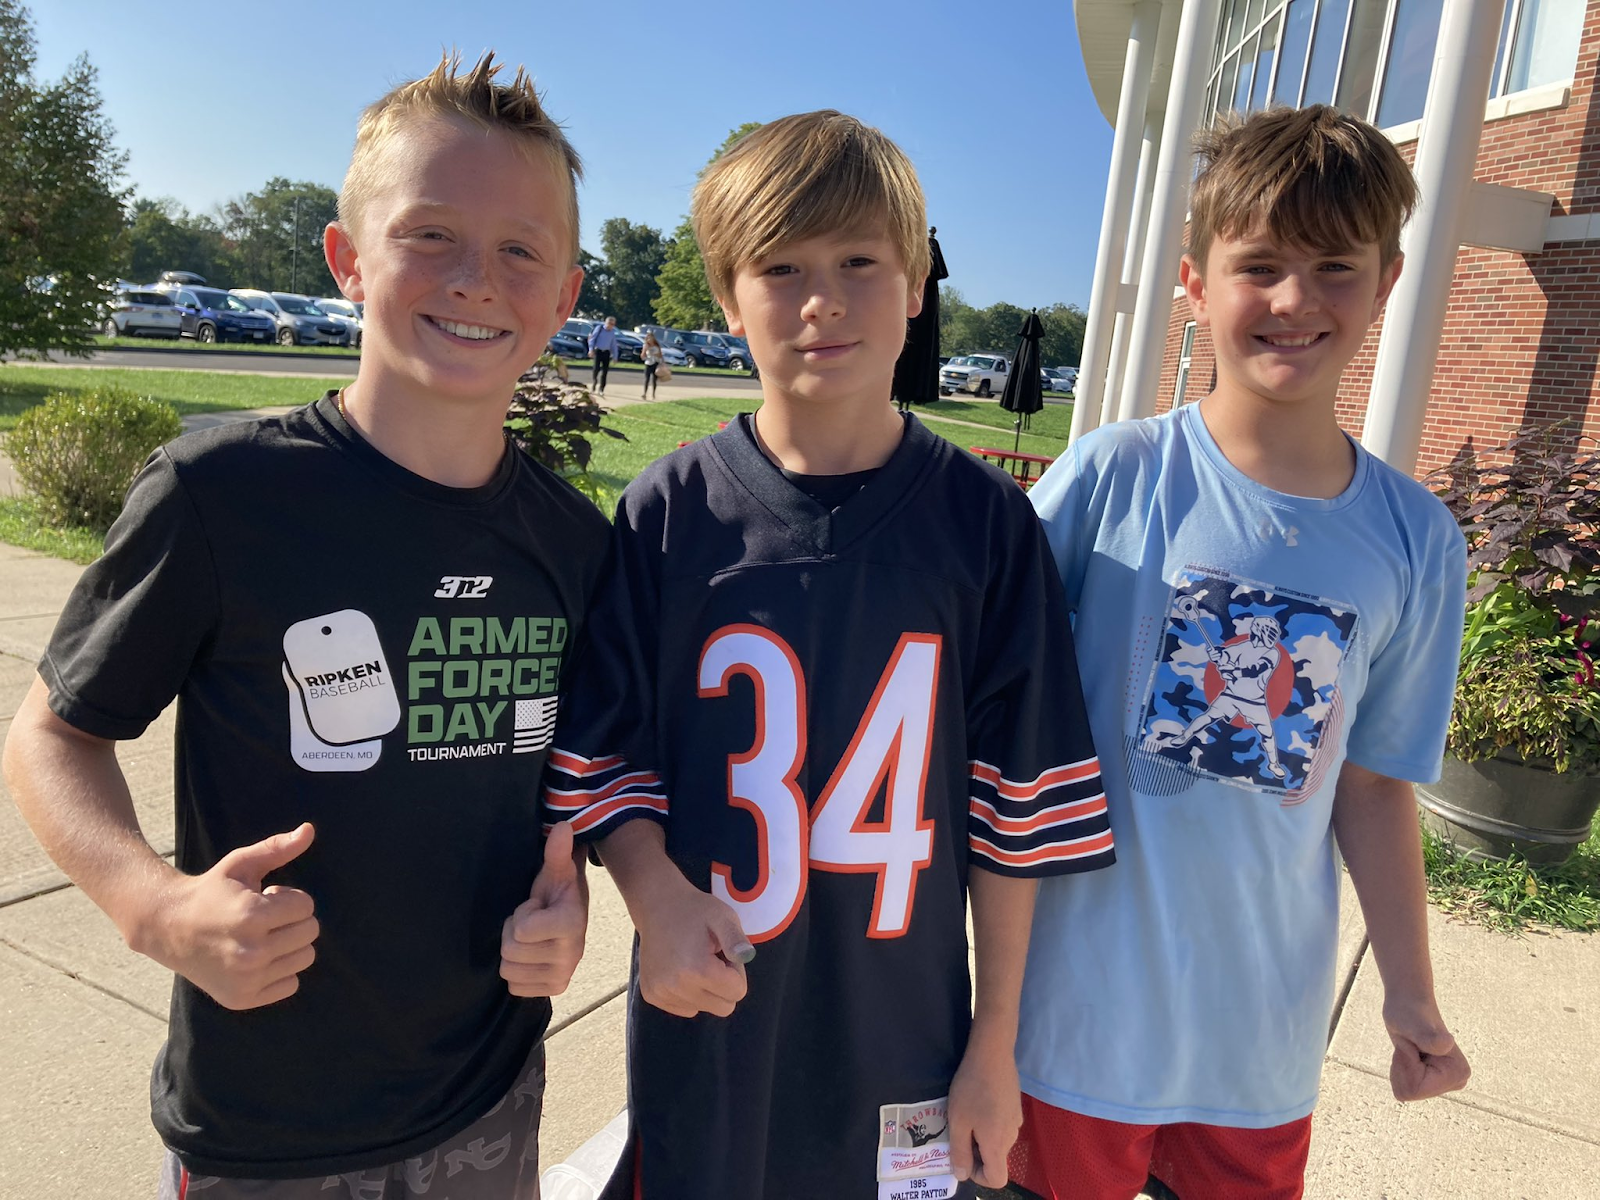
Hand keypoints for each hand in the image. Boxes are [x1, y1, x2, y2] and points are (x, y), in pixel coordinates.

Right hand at [144, 822, 318, 1010]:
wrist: (167, 927)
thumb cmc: (210, 892)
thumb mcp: (240, 864)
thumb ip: (277, 848)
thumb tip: (309, 830)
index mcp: (252, 917)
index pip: (306, 906)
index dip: (289, 897)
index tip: (266, 896)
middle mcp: (251, 952)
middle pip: (310, 932)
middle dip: (292, 919)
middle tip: (263, 917)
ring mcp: (247, 980)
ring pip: (305, 958)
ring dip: (290, 943)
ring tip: (261, 935)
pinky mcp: (243, 998)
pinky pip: (291, 984)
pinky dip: (280, 970)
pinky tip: (257, 958)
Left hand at [500, 822, 588, 996]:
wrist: (572, 915)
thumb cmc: (558, 891)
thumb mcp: (556, 870)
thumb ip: (557, 851)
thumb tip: (562, 826)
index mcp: (572, 924)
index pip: (520, 931)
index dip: (521, 914)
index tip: (537, 906)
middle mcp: (572, 954)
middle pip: (510, 951)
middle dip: (513, 933)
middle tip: (531, 922)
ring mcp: (564, 975)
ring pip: (509, 971)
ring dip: (513, 952)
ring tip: (530, 939)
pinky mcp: (555, 989)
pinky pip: (515, 988)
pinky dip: (517, 973)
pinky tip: (531, 956)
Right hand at [634, 877, 752, 1018]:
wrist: (658, 906)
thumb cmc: (695, 911)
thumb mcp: (723, 916)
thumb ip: (737, 938)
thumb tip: (746, 956)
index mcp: (697, 968)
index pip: (738, 992)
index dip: (736, 971)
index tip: (723, 952)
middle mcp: (676, 986)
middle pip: (723, 1007)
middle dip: (723, 985)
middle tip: (712, 958)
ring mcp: (661, 993)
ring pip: (703, 1008)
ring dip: (705, 989)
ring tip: (695, 960)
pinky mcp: (651, 995)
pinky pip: (685, 1009)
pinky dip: (689, 994)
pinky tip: (681, 969)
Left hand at [946, 1036, 1021, 1188]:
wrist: (992, 1054)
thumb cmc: (971, 1088)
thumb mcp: (958, 1121)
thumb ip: (959, 1151)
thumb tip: (962, 1175)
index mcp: (997, 1145)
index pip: (997, 1179)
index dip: (978, 1176)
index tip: (963, 1157)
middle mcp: (1012, 1137)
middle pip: (996, 1159)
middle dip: (976, 1153)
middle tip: (958, 1130)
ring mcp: (1017, 1121)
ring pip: (998, 1141)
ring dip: (981, 1136)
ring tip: (965, 1114)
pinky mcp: (1016, 1107)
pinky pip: (1002, 1126)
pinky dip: (989, 1123)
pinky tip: (977, 1102)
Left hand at [1385, 997, 1470, 1100]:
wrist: (1408, 1002)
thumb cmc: (1409, 1012)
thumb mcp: (1415, 1025)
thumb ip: (1429, 1038)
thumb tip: (1445, 1044)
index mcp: (1458, 1074)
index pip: (1414, 1090)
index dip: (1405, 1066)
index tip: (1412, 1045)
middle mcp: (1457, 1081)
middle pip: (1409, 1093)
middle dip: (1402, 1067)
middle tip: (1410, 1045)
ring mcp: (1445, 1082)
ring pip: (1405, 1091)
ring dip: (1401, 1066)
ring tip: (1411, 1047)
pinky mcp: (1433, 1080)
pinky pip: (1403, 1087)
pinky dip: (1400, 1068)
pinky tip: (1411, 1052)